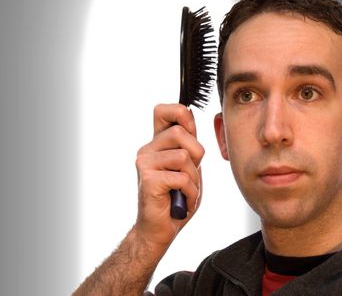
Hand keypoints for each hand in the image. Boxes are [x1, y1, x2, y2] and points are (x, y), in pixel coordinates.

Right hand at [134, 103, 203, 248]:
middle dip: (197, 155)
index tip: (190, 131)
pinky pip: (182, 177)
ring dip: (194, 179)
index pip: (163, 111)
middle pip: (181, 132)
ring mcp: (145, 163)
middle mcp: (147, 150)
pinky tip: (182, 201)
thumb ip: (189, 145)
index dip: (180, 113)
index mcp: (157, 144)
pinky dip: (190, 193)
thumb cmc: (176, 199)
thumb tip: (190, 116)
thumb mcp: (188, 167)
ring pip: (184, 156)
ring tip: (185, 191)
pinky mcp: (148, 179)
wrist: (159, 230)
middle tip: (191, 175)